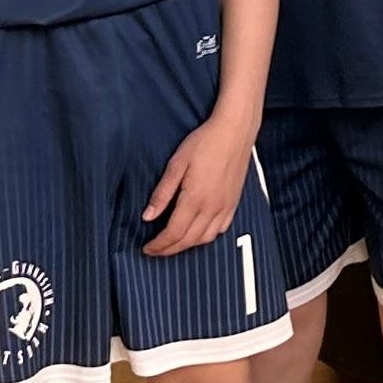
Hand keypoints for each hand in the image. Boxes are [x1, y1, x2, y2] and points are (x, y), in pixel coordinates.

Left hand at [142, 112, 255, 254]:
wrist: (235, 131)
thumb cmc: (205, 142)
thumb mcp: (177, 164)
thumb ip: (162, 193)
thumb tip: (148, 216)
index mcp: (195, 199)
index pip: (174, 233)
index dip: (159, 245)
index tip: (147, 248)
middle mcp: (212, 208)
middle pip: (188, 240)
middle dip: (169, 249)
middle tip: (156, 250)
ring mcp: (226, 207)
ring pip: (205, 238)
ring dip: (187, 245)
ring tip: (173, 243)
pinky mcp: (234, 203)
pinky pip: (221, 229)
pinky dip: (206, 237)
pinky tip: (198, 232)